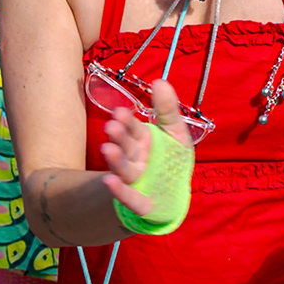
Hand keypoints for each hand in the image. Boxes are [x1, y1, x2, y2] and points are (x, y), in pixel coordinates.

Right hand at [98, 78, 195, 219]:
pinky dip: (119, 191)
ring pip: (124, 169)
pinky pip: (130, 197)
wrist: (173, 196)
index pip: (133, 128)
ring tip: (108, 149)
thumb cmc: (171, 159)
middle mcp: (135, 159)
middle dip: (119, 136)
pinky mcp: (141, 202)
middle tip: (112, 126)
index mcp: (143, 140)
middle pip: (126, 146)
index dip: (126, 120)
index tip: (119, 111)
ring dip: (115, 160)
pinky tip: (109, 181)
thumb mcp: (175, 132)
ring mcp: (135, 180)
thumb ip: (167, 109)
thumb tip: (159, 80)